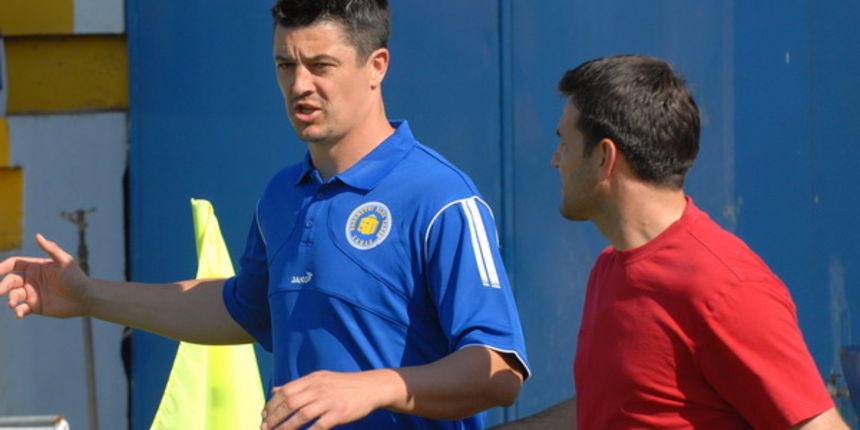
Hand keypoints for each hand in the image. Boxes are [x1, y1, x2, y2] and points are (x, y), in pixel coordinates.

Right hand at [0, 234, 90, 317]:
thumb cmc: (77, 278)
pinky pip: (21, 309)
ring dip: (10, 299)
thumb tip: (37, 235)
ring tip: (12, 303)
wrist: (86, 298)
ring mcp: (32, 294)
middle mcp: (31, 280)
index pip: (13, 264)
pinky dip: (17, 311)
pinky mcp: (35, 307)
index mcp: (36, 266)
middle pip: (10, 280)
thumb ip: (51, 249)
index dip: (2, 266)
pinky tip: (18, 313)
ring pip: (13, 295)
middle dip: (2, 285)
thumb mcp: (65, 261)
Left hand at [261, 369, 396, 429]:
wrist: (370, 387)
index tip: (263, 415)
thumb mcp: (320, 378)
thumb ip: (298, 385)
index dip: (271, 405)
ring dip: (285, 427)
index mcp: (312, 379)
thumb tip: (275, 390)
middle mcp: (318, 388)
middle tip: (264, 427)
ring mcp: (329, 401)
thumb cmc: (343, 385)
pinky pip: (319, 426)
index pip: (285, 391)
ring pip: (301, 415)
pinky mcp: (339, 413)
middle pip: (289, 403)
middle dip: (274, 417)